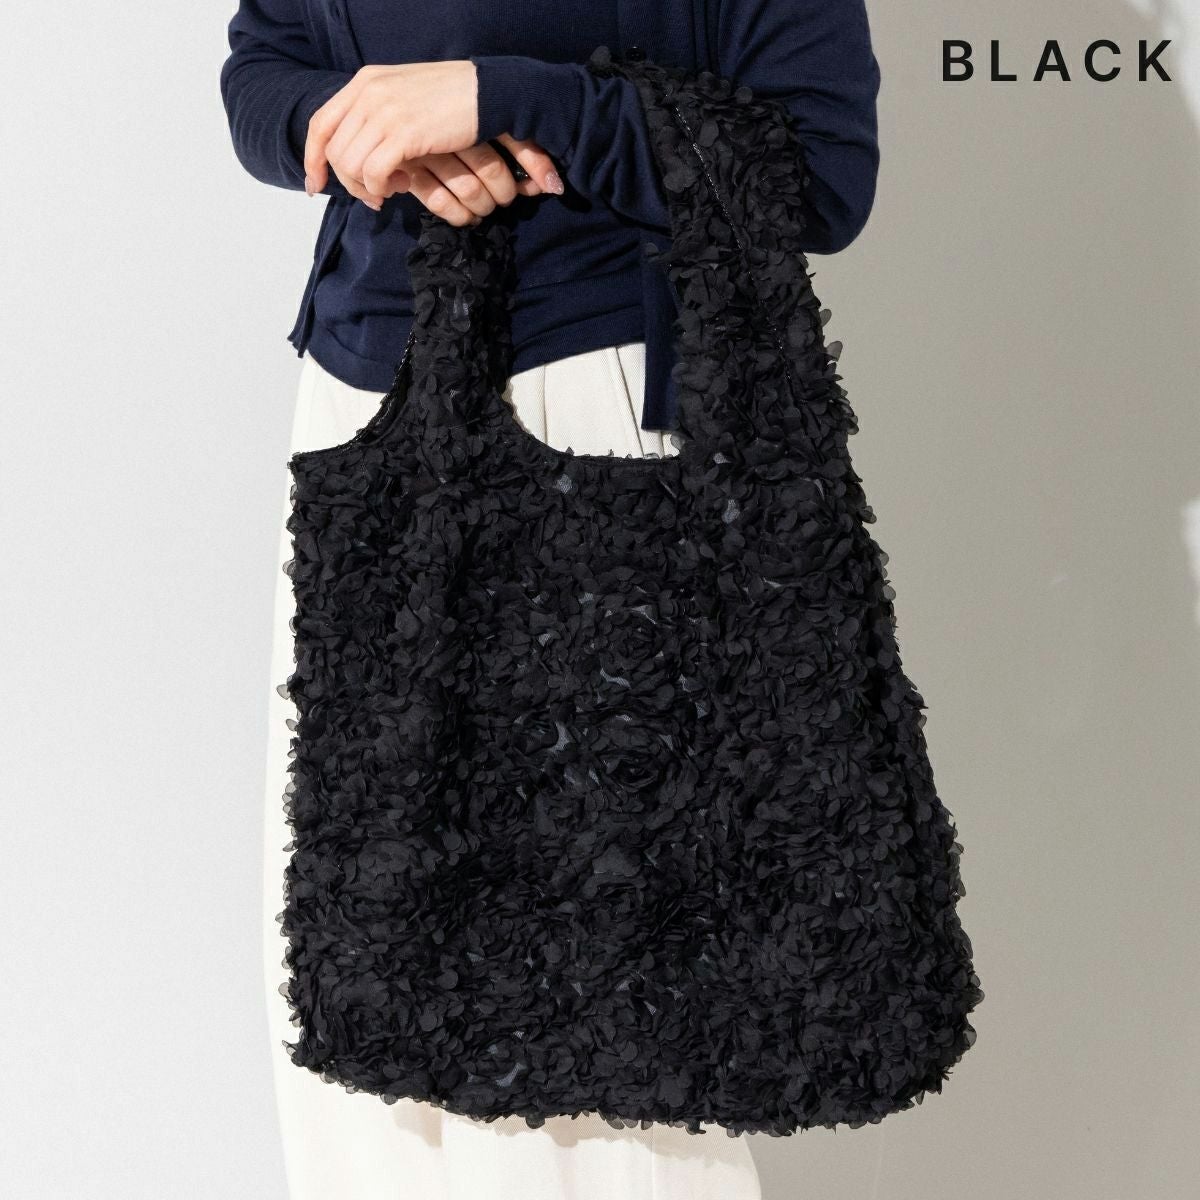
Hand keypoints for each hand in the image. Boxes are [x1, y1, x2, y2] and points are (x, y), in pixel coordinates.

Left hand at [303, 62, 564, 221]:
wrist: (489, 90)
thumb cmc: (455, 98)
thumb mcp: (406, 97)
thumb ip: (379, 114)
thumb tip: (364, 147)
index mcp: (365, 82)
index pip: (320, 123)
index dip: (313, 159)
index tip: (316, 186)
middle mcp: (368, 93)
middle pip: (335, 151)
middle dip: (349, 183)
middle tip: (375, 197)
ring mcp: (384, 112)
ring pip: (351, 165)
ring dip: (368, 188)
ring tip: (393, 190)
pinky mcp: (403, 134)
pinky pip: (374, 173)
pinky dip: (382, 188)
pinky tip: (402, 187)